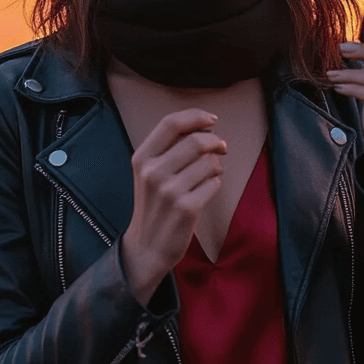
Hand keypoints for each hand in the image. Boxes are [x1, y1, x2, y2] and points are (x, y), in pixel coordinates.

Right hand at [121, 110, 225, 305]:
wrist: (147, 247)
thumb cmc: (153, 205)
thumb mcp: (148, 173)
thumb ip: (167, 149)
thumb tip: (203, 127)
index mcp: (141, 158)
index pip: (170, 123)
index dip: (196, 116)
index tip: (212, 120)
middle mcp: (153, 172)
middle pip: (196, 140)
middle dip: (215, 141)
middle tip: (221, 147)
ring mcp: (170, 191)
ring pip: (209, 162)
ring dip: (216, 166)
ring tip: (210, 174)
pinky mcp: (187, 209)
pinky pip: (214, 184)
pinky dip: (216, 184)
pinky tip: (207, 191)